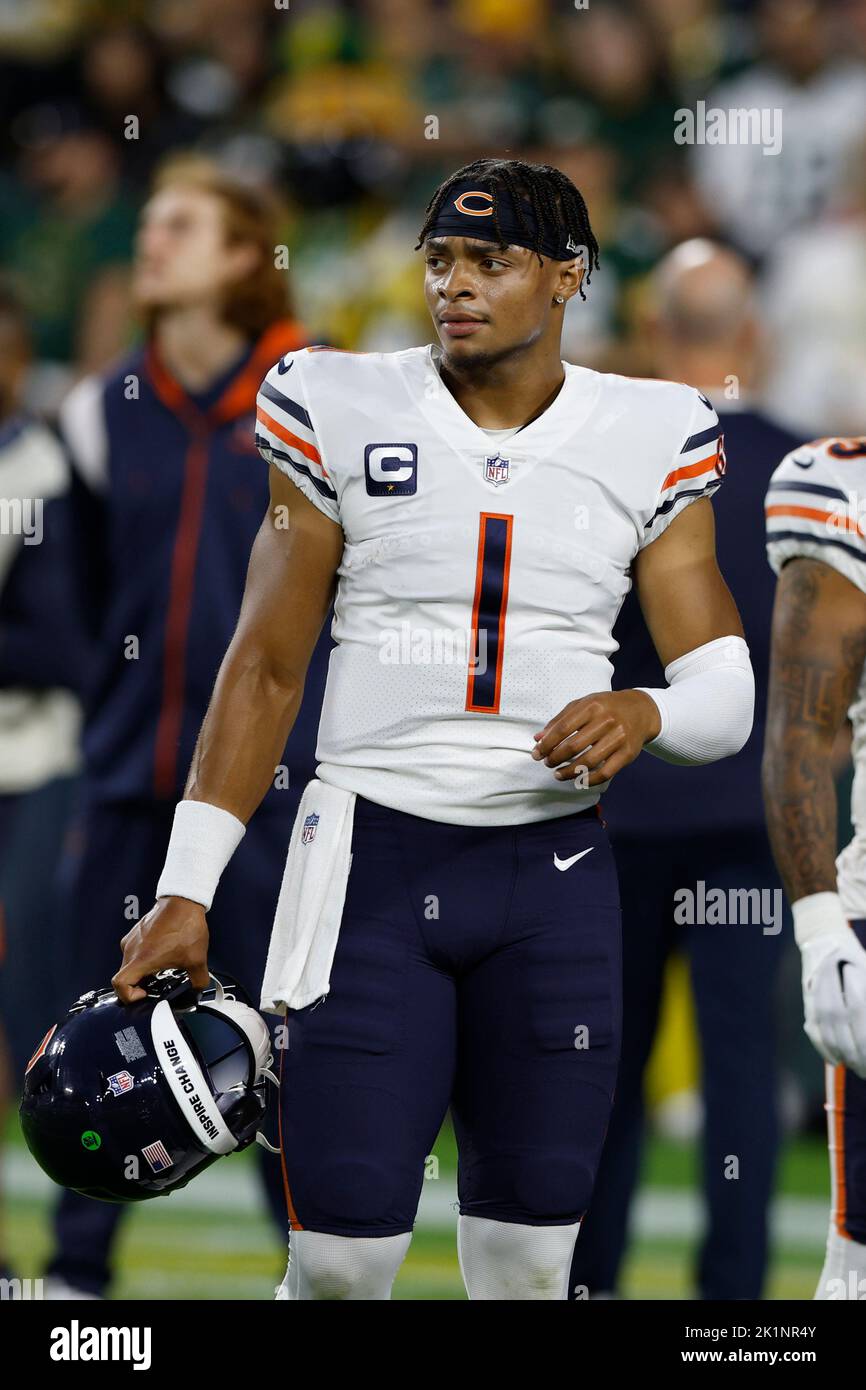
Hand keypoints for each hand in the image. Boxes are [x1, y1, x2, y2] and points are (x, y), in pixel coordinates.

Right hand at [113, 897, 209, 1004]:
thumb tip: (197, 990)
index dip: (129, 996)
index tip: (144, 995)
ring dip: (142, 972)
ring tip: (160, 971)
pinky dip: (143, 960)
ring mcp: (131, 940)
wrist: (183, 900)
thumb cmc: (185, 925)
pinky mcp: (135, 933)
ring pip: (129, 965)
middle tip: (155, 987)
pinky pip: (134, 953)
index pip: (119, 985)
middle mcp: (131, 950)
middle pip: (125, 977)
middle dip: (138, 986)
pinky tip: (161, 957)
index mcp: (142, 959)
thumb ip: (198, 981)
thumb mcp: (197, 959)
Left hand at [531, 690, 661, 785]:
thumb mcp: (583, 705)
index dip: (546, 744)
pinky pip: (606, 772)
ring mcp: (619, 738)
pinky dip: (589, 780)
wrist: (642, 710)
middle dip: (555, 758)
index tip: (537, 753)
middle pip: (574, 746)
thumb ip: (560, 720)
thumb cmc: (606, 707)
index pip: (563, 728)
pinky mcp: (628, 753)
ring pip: (589, 761)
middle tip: (547, 763)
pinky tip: (578, 780)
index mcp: (592, 706)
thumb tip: (538, 739)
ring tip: (558, 774)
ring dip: (569, 772)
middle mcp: (607, 720)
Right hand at [801, 931, 865, 1076]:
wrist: (823, 937)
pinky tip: (833, 1059)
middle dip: (856, 1052)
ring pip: (827, 1029)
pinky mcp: (808, 999)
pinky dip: (822, 1046)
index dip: (864, 1041)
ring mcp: (816, 991)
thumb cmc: (854, 958)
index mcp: (850, 975)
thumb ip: (865, 997)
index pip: (857, 1013)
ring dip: (841, 1052)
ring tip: (855, 1068)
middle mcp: (829, 984)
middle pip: (842, 1026)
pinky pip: (813, 1027)